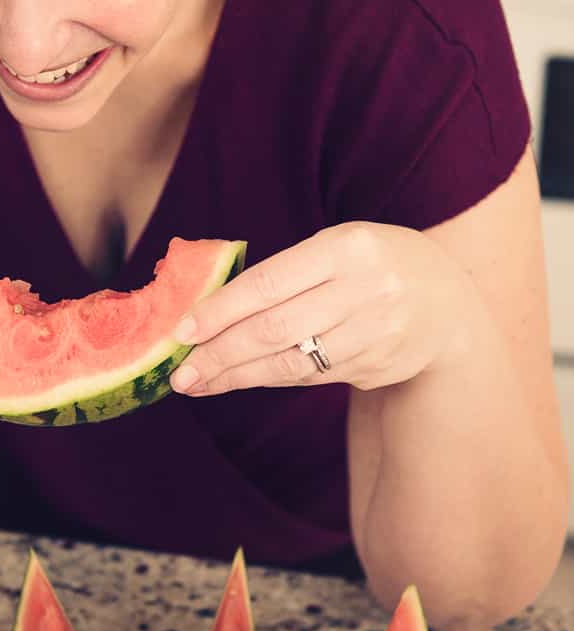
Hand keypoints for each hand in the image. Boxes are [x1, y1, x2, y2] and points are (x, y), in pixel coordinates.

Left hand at [170, 222, 472, 395]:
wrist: (449, 303)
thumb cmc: (372, 266)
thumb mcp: (339, 248)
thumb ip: (286, 272)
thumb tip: (209, 309)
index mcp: (347, 247)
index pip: (268, 282)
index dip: (220, 309)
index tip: (182, 330)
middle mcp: (366, 289)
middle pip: (275, 329)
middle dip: (220, 353)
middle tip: (180, 372)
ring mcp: (376, 332)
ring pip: (291, 362)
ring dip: (238, 376)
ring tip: (198, 383)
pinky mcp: (379, 365)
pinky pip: (311, 377)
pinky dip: (269, 379)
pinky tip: (240, 379)